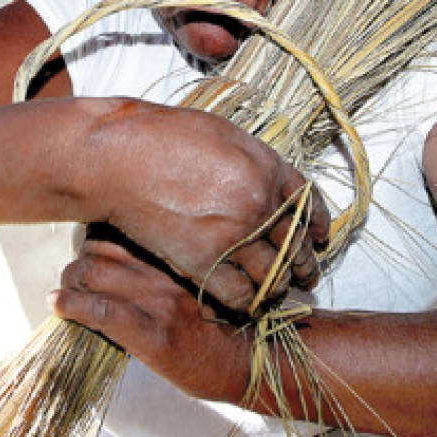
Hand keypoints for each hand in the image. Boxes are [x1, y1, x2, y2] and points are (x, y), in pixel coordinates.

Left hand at [50, 237, 252, 402]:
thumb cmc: (224, 322)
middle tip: (74, 280)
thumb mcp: (197, 278)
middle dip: (78, 261)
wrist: (249, 361)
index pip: (121, 227)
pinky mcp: (153, 335)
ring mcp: (159, 302)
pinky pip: (101, 311)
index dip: (95, 238)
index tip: (89, 253)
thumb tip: (118, 258)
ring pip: (92, 272)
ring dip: (70, 283)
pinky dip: (71, 306)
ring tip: (66, 294)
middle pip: (99, 246)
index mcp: (177, 254)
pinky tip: (59, 307)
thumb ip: (163, 263)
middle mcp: (166, 271)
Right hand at [84, 99, 329, 312]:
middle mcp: (258, 206)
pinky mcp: (203, 263)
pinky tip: (246, 302)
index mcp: (267, 170)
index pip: (309, 205)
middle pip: (296, 245)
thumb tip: (271, 181)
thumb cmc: (164, 136)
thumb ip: (255, 161)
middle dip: (304, 263)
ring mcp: (233, 237)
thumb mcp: (224, 134)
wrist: (118, 158)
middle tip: (306, 275)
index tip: (318, 238)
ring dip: (279, 287)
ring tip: (278, 292)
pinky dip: (248, 303)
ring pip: (274, 276)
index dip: (318, 225)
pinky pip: (240, 295)